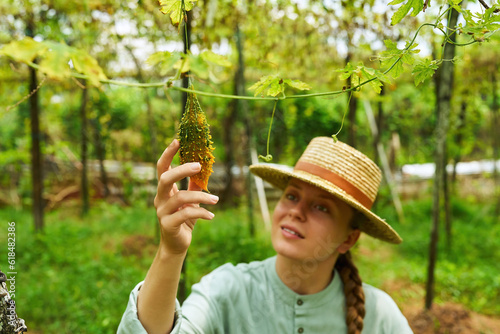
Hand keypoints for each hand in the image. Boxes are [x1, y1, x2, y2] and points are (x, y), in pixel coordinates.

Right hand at [154, 140, 218, 254]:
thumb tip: (204, 169)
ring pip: (181, 197)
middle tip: (198, 165)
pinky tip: (211, 215)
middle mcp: (160, 198)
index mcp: (164, 190)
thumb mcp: (191, 200)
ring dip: (201, 196)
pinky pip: (186, 214)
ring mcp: (162, 212)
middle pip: (165, 178)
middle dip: (182, 170)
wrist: (176, 245)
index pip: (162, 168)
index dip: (167, 154)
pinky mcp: (168, 225)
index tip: (177, 140)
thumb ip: (194, 185)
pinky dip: (201, 213)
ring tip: (216, 199)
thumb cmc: (184, 219)